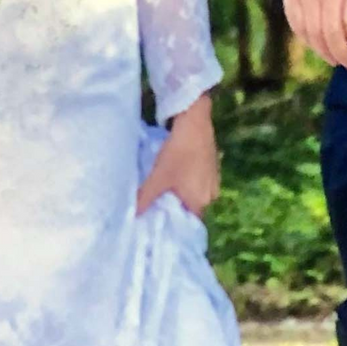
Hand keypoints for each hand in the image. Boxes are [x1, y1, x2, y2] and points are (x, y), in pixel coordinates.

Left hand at [136, 96, 219, 216]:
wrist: (195, 122)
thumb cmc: (178, 153)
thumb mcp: (158, 177)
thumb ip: (145, 198)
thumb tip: (132, 216)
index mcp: (201, 202)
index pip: (187, 222)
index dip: (172, 223)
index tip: (158, 221)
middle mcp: (211, 196)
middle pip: (190, 208)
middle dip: (175, 207)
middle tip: (157, 204)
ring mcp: (214, 181)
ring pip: (194, 194)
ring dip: (181, 193)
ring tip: (164, 188)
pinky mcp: (213, 168)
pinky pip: (198, 182)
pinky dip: (188, 181)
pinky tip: (176, 173)